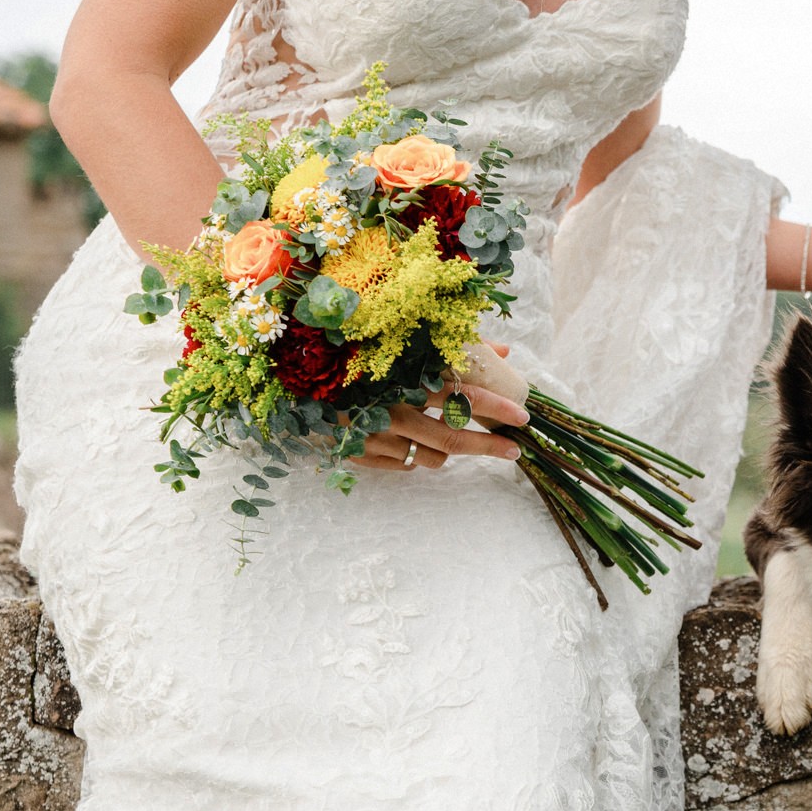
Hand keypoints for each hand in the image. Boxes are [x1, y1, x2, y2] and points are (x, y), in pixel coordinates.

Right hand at [353, 343, 529, 471]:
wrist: (289, 375)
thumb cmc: (357, 354)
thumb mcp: (405, 345)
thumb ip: (457, 348)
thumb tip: (503, 353)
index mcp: (403, 379)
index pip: (459, 395)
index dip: (495, 407)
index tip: (522, 416)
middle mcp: (392, 409)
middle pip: (451, 436)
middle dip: (488, 446)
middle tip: (514, 450)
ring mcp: (374, 435)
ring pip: (430, 457)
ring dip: (448, 452)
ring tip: (448, 438)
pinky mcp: (358, 454)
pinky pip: (403, 465)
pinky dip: (413, 456)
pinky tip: (407, 440)